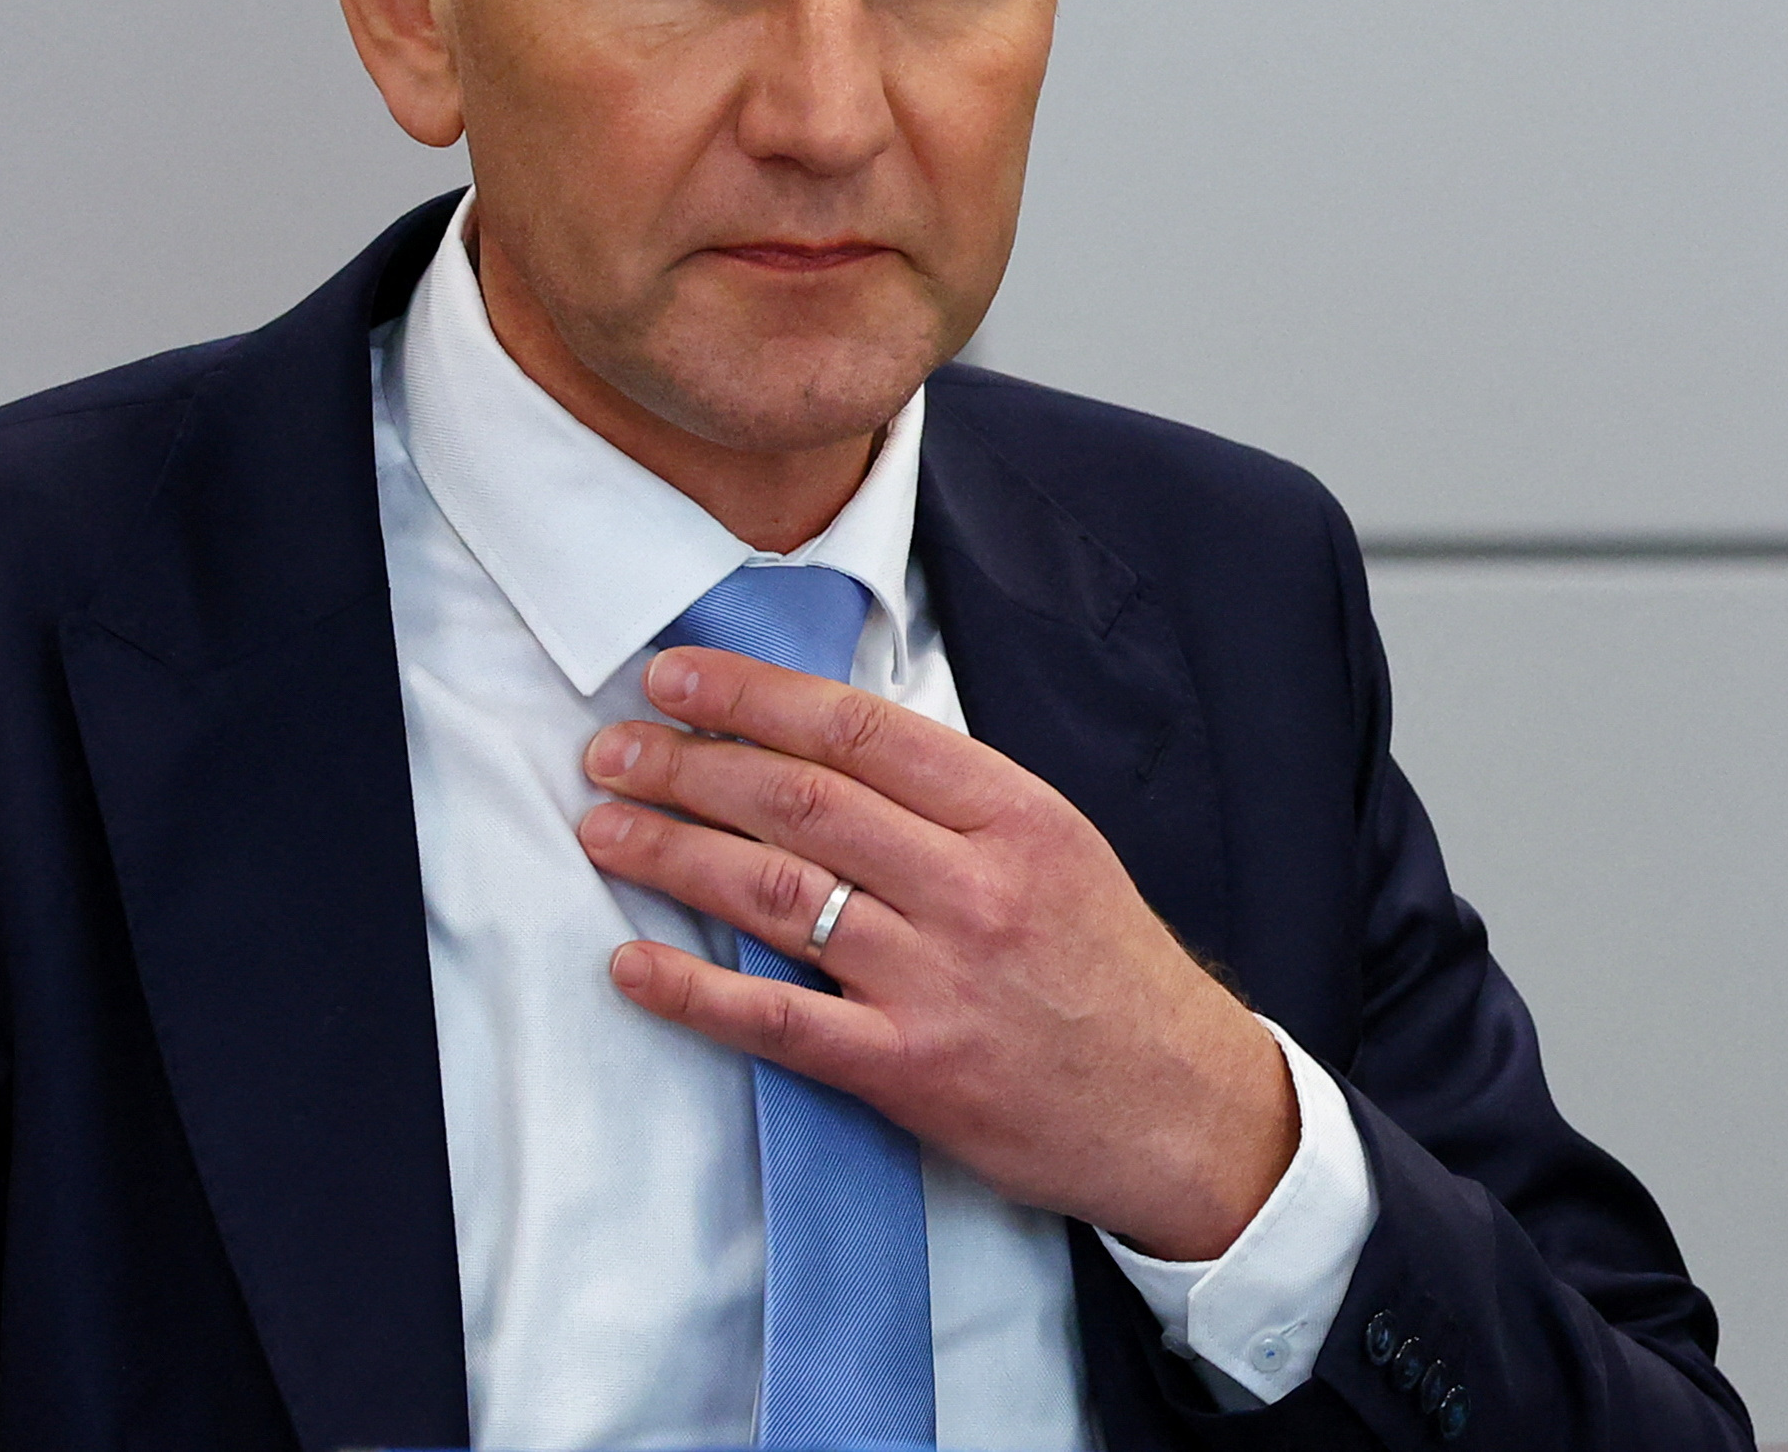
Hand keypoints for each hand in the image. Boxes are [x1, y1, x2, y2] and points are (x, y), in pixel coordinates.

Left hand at [579, 646, 1297, 1260]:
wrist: (1183, 1109)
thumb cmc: (1108, 971)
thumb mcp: (1055, 848)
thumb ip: (950, 798)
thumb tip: (822, 741)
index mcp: (1012, 815)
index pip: (858, 730)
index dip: (753, 695)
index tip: (677, 677)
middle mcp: (973, 888)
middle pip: (800, 801)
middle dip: (688, 766)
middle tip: (613, 751)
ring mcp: (938, 981)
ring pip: (775, 895)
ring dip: (672, 855)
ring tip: (605, 828)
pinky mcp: (910, 1070)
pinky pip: (777, 1022)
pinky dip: (693, 989)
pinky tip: (633, 963)